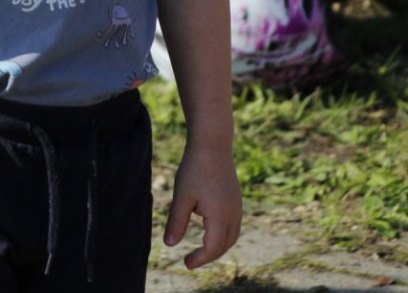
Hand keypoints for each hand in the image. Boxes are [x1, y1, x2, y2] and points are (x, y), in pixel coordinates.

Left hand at [163, 148, 241, 269]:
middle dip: (209, 256)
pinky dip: (224, 235)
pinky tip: (210, 230)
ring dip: (218, 247)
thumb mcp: (182, 196)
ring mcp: (237, 206)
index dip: (199, 259)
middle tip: (190, 260)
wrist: (212, 143)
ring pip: (232, 236)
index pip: (212, 248)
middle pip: (224, 246)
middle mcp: (233, 214)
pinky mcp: (236, 198)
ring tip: (202, 249)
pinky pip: (234, 225)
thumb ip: (176, 221)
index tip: (185, 263)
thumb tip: (170, 245)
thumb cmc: (195, 168)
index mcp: (220, 216)